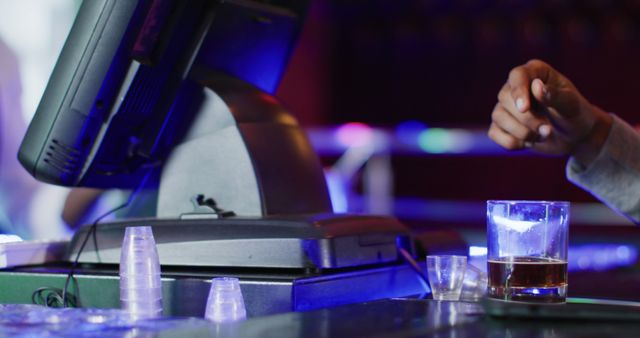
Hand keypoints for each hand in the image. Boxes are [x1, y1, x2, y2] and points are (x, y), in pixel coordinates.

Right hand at [488, 59, 611, 164]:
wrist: (574, 137)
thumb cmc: (575, 115)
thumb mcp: (572, 105)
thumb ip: (555, 96)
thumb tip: (536, 87)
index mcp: (535, 73)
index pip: (518, 75)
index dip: (518, 91)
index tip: (524, 108)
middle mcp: (516, 86)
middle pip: (505, 98)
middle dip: (526, 119)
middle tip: (547, 130)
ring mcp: (506, 106)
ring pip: (498, 117)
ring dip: (522, 132)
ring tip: (543, 136)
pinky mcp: (501, 125)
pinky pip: (494, 133)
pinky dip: (512, 142)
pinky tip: (529, 142)